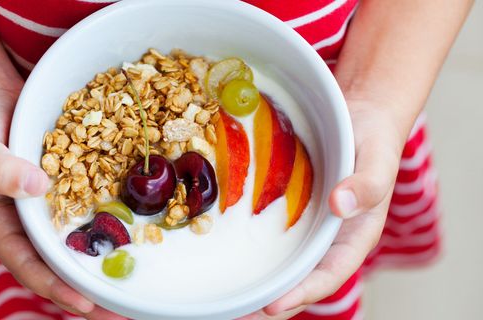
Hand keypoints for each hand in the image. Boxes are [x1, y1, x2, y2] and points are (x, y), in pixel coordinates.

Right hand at [0, 82, 125, 319]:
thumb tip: (37, 188)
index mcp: (3, 226)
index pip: (29, 266)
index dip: (58, 287)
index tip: (86, 304)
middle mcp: (30, 226)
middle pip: (60, 266)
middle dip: (90, 291)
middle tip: (123, 310)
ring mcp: (51, 212)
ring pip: (78, 245)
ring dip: (105, 265)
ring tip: (137, 285)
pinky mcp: (69, 193)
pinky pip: (90, 214)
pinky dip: (109, 227)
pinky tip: (136, 235)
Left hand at [239, 100, 406, 318]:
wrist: (363, 113)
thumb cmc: (375, 138)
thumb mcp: (379, 157)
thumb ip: (368, 184)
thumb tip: (340, 205)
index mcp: (355, 235)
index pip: (330, 274)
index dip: (303, 293)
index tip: (273, 307)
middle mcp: (330, 236)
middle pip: (301, 276)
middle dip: (273, 298)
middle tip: (237, 311)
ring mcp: (309, 222)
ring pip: (285, 258)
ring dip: (260, 277)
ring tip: (227, 294)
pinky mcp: (292, 206)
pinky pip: (273, 229)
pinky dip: (254, 243)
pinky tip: (227, 246)